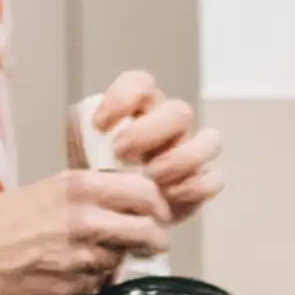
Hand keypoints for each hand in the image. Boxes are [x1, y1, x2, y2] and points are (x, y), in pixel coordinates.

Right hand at [0, 167, 170, 294]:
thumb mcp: (43, 190)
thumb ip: (82, 195)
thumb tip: (113, 202)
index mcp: (79, 186)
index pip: (145, 191)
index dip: (157, 203)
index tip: (155, 210)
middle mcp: (86, 218)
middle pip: (149, 230)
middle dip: (153, 238)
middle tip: (148, 240)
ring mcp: (82, 256)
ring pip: (124, 258)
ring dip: (120, 259)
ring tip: (98, 256)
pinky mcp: (74, 286)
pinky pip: (100, 282)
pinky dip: (96, 280)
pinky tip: (75, 273)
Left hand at [82, 70, 226, 217]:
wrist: (105, 212)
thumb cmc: (95, 172)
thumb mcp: (80, 147)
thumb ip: (82, 128)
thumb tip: (91, 124)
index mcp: (140, 108)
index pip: (141, 83)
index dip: (123, 97)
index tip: (99, 125)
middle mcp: (170, 125)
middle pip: (179, 111)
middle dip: (150, 131)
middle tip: (120, 152)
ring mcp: (190, 153)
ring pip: (210, 140)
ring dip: (180, 159)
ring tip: (151, 176)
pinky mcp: (200, 183)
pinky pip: (214, 178)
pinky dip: (193, 187)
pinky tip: (167, 197)